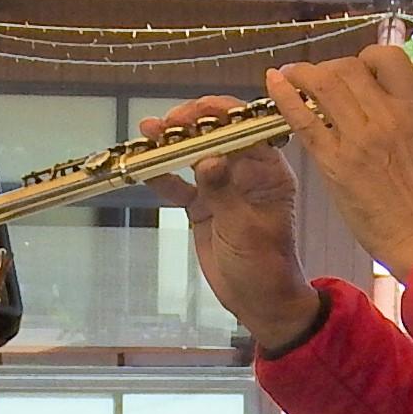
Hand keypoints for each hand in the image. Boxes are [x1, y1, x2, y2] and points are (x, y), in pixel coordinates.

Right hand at [140, 101, 323, 349]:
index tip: (193, 112)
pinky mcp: (201, 205)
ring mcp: (221, 187)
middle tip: (164, 124)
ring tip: (147, 132)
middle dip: (189, 125)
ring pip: (193, 156)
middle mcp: (245, 172)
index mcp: (269, 171)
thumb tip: (209, 158)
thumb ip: (225, 192)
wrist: (258, 301)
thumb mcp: (245, 229)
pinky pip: (179, 185)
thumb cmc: (265, 265)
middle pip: (215, 136)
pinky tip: (143, 166)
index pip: (245, 130)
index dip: (219, 116)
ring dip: (171, 144)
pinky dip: (162, 176)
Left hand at [265, 45, 412, 276]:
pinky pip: (304, 119)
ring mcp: (358, 139)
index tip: (356, 69)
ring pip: (323, 85)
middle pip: (348, 68)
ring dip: (302, 75)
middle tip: (319, 80)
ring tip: (292, 77)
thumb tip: (386, 92)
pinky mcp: (335, 163)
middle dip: (328, 68)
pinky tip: (274, 85)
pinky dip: (284, 97)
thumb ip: (407, 112)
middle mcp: (386, 118)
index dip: (366, 58)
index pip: (387, 58)